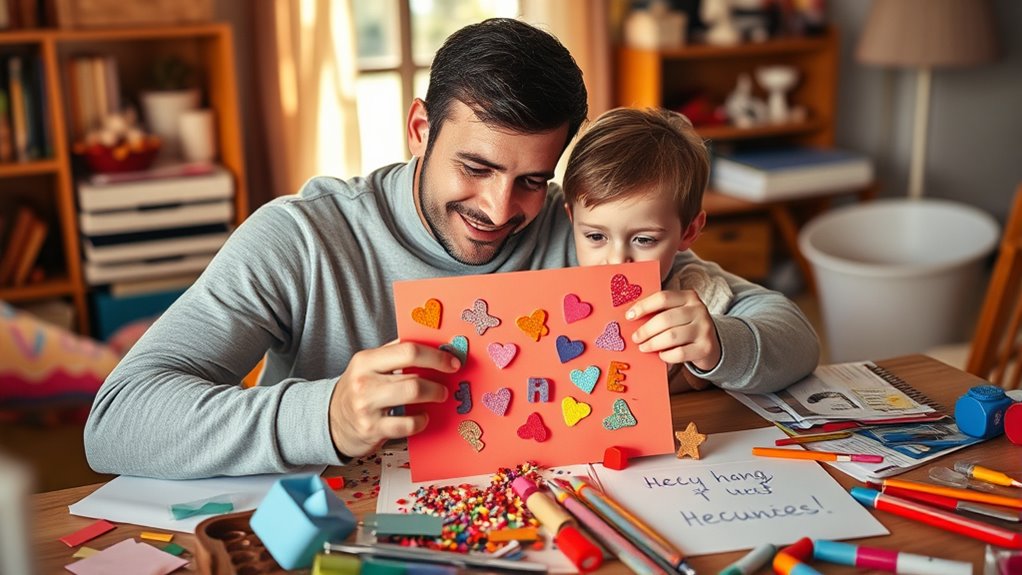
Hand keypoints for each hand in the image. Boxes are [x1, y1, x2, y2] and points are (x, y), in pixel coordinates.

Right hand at [328, 341, 457, 457]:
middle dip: (438, 381)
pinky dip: (421, 421)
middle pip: (413, 377)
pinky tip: (422, 417)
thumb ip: (395, 353)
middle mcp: (364, 381)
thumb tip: (435, 344)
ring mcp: (367, 406)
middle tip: (446, 386)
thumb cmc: (360, 388)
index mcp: (366, 360)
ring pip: (412, 396)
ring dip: (433, 396)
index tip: (452, 362)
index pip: (408, 350)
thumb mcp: (369, 365)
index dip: (436, 356)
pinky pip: (407, 424)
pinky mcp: (372, 429)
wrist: (331, 420)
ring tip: (438, 397)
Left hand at [626, 289, 721, 371]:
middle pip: (665, 319)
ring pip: (671, 336)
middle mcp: (699, 310)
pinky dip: (666, 355)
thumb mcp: (676, 313)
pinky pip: (679, 352)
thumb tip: (631, 317)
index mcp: (689, 297)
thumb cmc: (685, 327)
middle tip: (635, 338)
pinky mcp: (706, 347)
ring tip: (644, 347)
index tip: (629, 316)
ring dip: (653, 344)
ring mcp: (704, 329)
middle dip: (645, 330)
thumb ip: (659, 311)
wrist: (711, 344)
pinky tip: (661, 355)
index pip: (662, 298)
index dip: (643, 306)